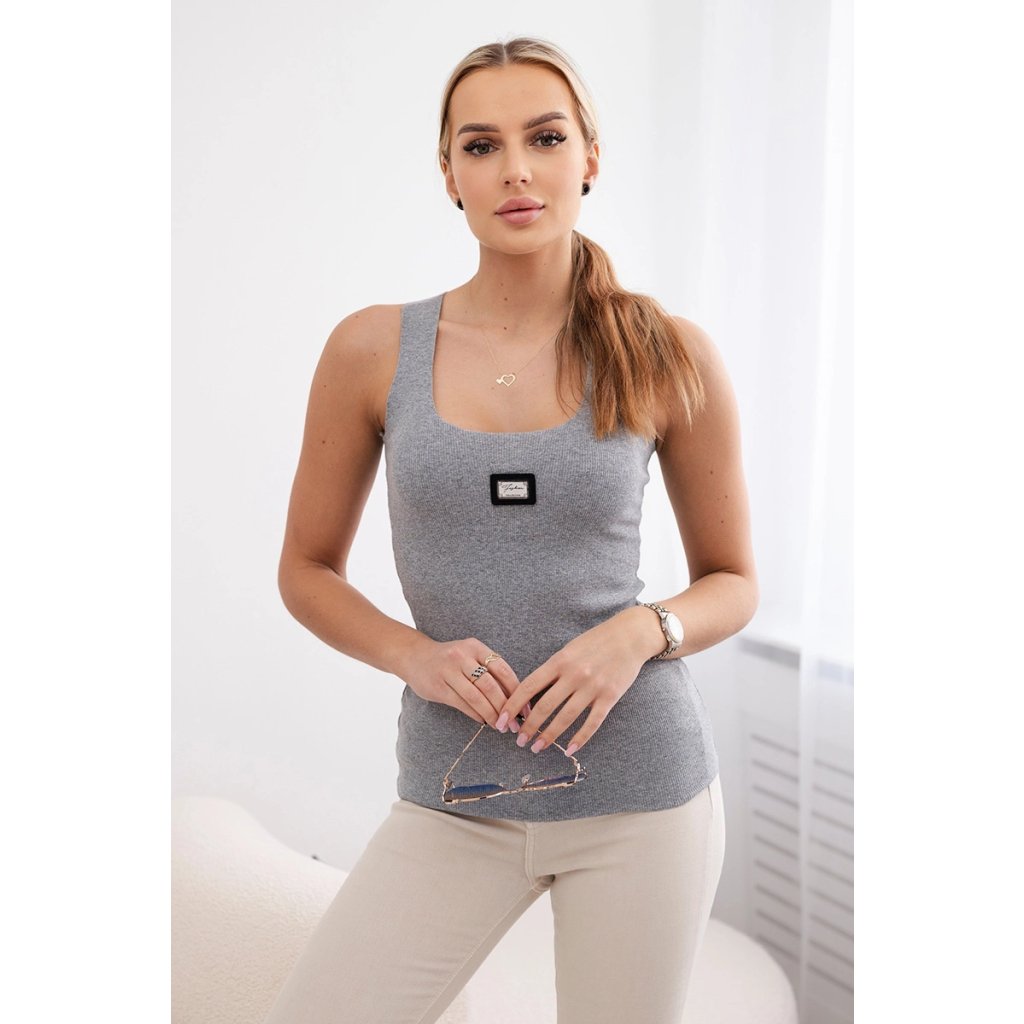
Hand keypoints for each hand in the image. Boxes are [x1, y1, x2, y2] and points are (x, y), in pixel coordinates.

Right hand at [401, 637, 522, 727]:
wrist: (415, 656)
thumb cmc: (450, 659)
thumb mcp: (470, 655)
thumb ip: (489, 670)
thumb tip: (516, 697)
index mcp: (475, 647)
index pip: (503, 669)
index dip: (516, 691)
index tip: (525, 708)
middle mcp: (462, 656)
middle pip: (490, 685)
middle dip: (505, 707)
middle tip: (514, 723)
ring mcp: (448, 671)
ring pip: (476, 697)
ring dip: (491, 714)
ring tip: (500, 726)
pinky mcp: (438, 687)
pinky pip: (462, 704)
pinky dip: (475, 714)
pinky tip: (483, 721)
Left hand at [494, 610, 649, 755]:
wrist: (630, 635)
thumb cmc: (596, 642)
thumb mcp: (569, 649)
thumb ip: (552, 669)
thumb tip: (530, 693)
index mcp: (559, 660)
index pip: (528, 686)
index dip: (512, 706)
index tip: (501, 721)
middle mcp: (574, 674)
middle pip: (544, 706)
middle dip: (529, 727)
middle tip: (519, 740)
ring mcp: (592, 687)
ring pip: (565, 717)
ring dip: (549, 736)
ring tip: (537, 747)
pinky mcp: (610, 697)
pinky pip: (592, 722)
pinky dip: (580, 738)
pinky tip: (569, 749)